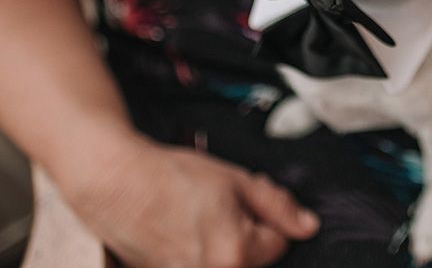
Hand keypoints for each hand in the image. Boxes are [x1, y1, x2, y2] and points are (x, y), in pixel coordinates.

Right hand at [61, 132, 319, 267]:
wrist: (118, 184)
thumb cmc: (172, 178)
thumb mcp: (236, 180)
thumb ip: (278, 205)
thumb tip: (307, 225)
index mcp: (236, 255)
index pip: (280, 241)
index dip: (269, 215)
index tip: (250, 199)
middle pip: (255, 258)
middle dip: (249, 230)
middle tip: (225, 204)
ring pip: (229, 262)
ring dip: (226, 242)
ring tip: (202, 216)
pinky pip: (202, 266)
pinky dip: (202, 251)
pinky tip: (186, 229)